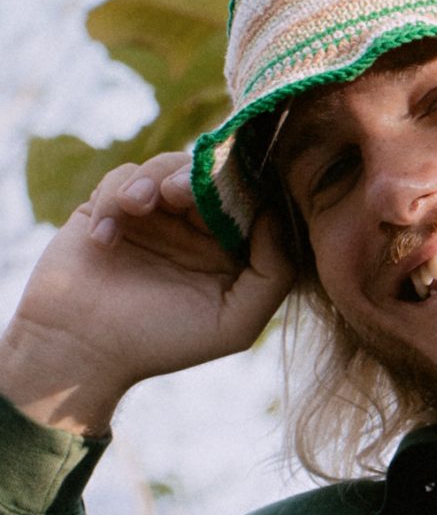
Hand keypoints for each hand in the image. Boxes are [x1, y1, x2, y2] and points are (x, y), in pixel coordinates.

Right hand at [0, 152, 293, 432]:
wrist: (82, 348)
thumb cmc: (162, 342)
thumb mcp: (236, 323)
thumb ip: (273, 274)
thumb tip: (276, 218)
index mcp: (230, 251)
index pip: (250, 202)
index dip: (243, 187)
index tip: (227, 191)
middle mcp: (196, 229)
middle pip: (209, 174)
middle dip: (196, 176)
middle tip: (176, 192)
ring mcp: (153, 216)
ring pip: (166, 167)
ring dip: (152, 178)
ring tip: (136, 206)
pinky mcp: (112, 208)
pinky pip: (122, 178)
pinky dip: (112, 200)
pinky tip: (104, 240)